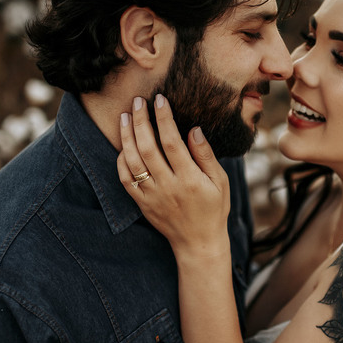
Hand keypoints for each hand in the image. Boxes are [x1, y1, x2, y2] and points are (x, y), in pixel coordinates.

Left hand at [117, 94, 230, 261]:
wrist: (198, 242)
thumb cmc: (214, 209)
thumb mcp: (220, 182)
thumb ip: (205, 156)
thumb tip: (193, 129)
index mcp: (189, 179)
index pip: (172, 142)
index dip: (164, 118)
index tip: (160, 100)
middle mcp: (168, 186)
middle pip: (148, 148)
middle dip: (141, 121)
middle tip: (138, 102)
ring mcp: (152, 196)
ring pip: (132, 161)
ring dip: (126, 137)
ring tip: (124, 117)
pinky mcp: (142, 203)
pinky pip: (125, 179)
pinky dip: (121, 160)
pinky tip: (123, 145)